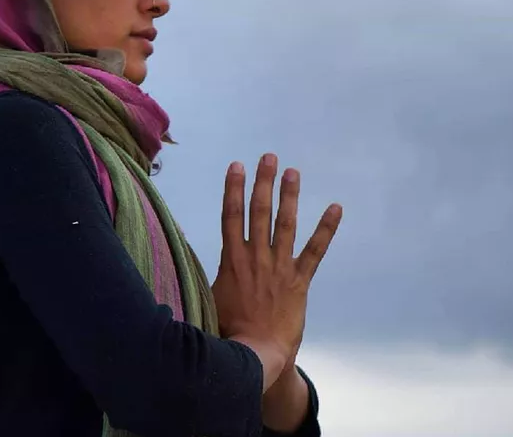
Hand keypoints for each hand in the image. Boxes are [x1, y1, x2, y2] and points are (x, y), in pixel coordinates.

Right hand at [211, 153, 341, 389]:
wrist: (257, 355)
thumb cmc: (227, 333)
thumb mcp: (206, 299)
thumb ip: (201, 278)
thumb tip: (177, 265)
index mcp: (232, 261)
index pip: (231, 216)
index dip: (233, 189)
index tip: (236, 166)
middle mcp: (256, 258)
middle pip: (258, 212)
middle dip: (262, 182)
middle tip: (268, 157)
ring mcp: (279, 267)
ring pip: (285, 224)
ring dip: (289, 196)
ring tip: (293, 172)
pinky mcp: (299, 281)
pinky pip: (315, 250)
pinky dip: (326, 228)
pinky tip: (336, 207)